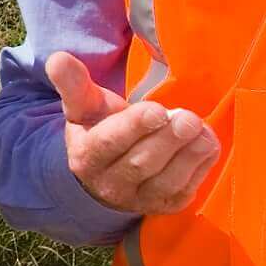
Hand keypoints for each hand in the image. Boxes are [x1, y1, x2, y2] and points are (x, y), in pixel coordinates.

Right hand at [49, 51, 217, 215]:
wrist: (104, 173)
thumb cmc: (97, 128)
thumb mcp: (82, 106)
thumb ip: (73, 83)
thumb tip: (58, 58)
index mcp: (86, 156)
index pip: (110, 143)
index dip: (135, 127)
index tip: (157, 110)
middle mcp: (110, 184)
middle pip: (142, 163)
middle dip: (168, 139)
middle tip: (188, 118)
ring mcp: (139, 200)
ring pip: (166, 182)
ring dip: (189, 155)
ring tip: (201, 129)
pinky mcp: (163, 207)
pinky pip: (184, 192)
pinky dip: (200, 169)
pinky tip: (206, 144)